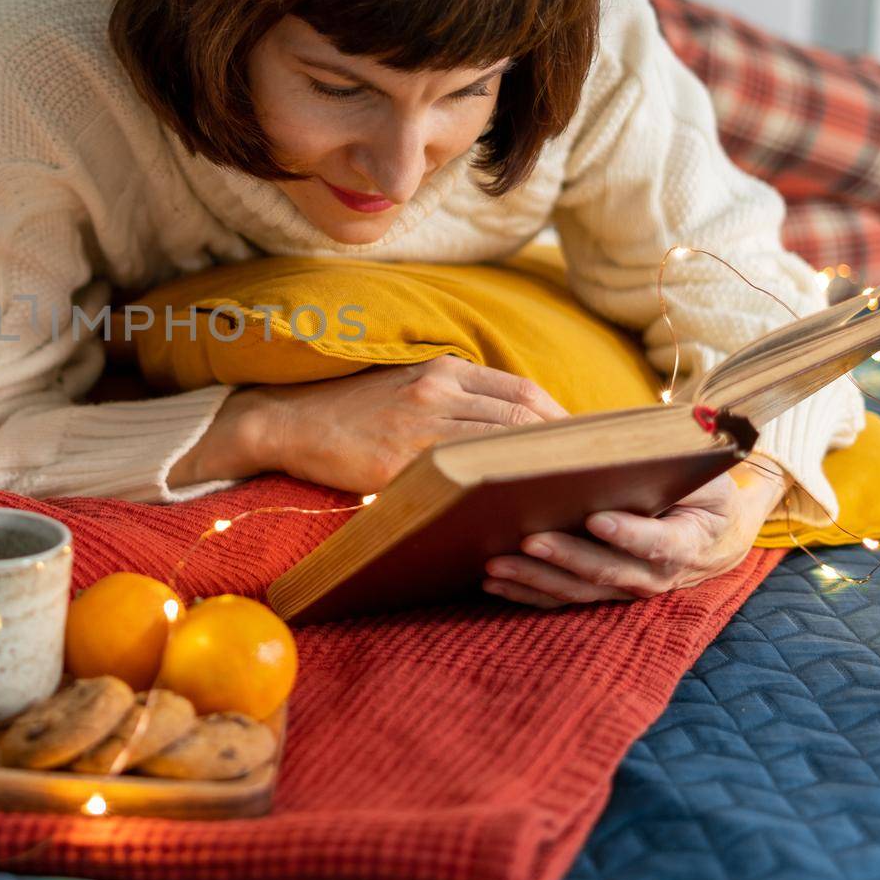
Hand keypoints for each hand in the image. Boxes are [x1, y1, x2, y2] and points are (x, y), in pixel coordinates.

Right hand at [169, 355, 568, 492]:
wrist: (287, 422)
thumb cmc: (347, 413)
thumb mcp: (405, 388)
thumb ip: (453, 400)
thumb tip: (508, 431)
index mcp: (442, 370)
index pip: (524, 393)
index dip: (563, 422)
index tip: (586, 451)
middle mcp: (438, 389)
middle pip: (525, 417)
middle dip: (564, 450)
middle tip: (592, 478)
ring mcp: (420, 424)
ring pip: (502, 444)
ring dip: (538, 470)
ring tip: (565, 496)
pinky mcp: (400, 461)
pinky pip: (463, 476)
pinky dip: (495, 490)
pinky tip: (513, 510)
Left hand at [481, 459, 790, 608]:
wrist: (713, 535)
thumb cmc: (701, 492)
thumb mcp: (699, 475)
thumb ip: (669, 464)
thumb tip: (615, 443)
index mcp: (686, 542)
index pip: (659, 543)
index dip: (629, 534)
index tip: (596, 519)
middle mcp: (654, 575)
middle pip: (606, 571)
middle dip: (565, 556)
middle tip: (529, 539)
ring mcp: (623, 587)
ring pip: (576, 590)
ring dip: (535, 578)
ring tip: (496, 563)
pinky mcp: (598, 591)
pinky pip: (559, 598)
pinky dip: (526, 592)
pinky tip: (493, 581)